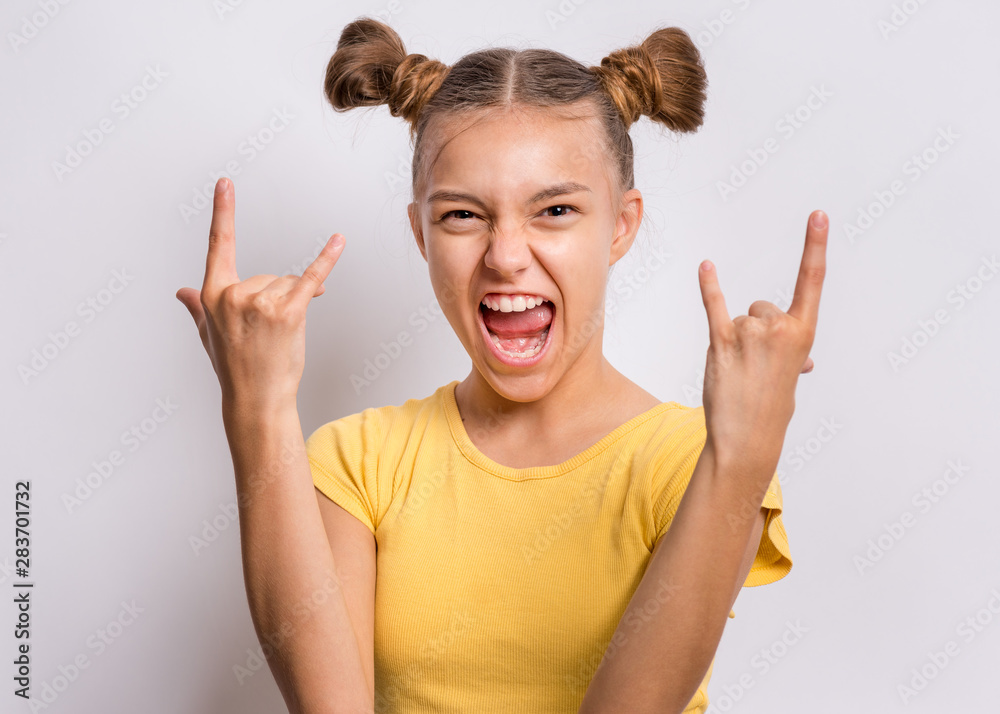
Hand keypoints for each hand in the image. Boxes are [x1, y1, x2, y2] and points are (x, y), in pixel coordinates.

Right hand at [175, 178, 345, 409]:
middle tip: (267, 334)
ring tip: (279, 337)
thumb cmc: (234, 368)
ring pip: (289, 284)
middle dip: (277, 299)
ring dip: (293, 305)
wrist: (257, 399)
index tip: (225, 184)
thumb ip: (197, 307)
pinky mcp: (288, 313)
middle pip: (270, 274)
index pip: (218, 245)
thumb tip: (181, 292)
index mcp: (212, 295)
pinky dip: (327, 259)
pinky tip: (338, 242)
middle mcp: (234, 294)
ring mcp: (261, 302)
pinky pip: (311, 279)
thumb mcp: (208, 335)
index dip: (223, 212)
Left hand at [697, 210, 827, 469]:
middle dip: (757, 332)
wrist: (748, 439)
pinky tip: (706, 267)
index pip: (811, 281)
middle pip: (761, 307)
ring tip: (741, 373)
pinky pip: (713, 306)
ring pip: (738, 318)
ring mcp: (749, 334)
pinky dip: (709, 286)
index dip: (815, 246)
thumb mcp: (790, 375)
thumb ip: (790, 349)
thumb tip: (798, 354)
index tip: (818, 216)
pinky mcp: (721, 342)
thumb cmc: (771, 408)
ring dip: (736, 342)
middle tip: (757, 369)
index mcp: (803, 334)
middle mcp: (779, 328)